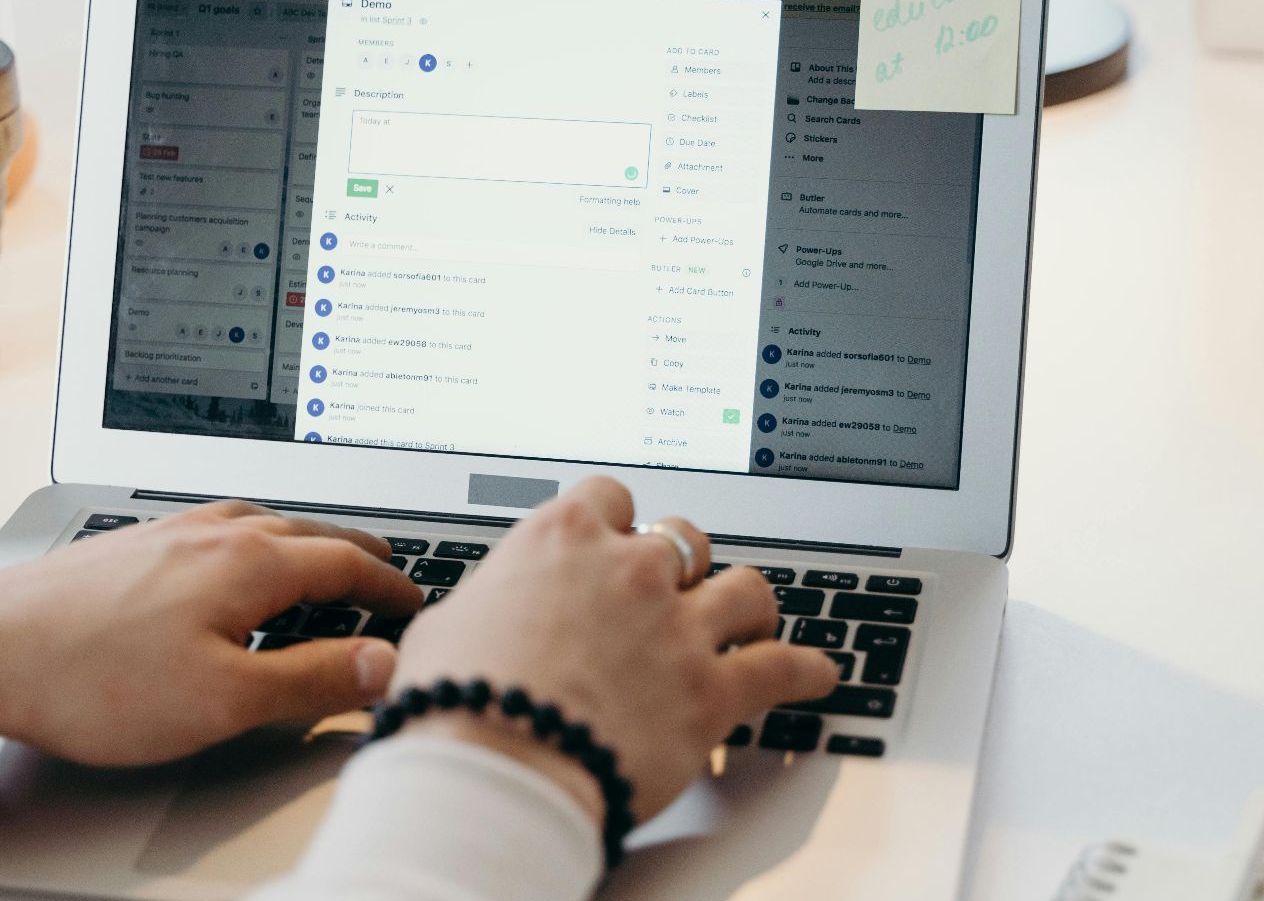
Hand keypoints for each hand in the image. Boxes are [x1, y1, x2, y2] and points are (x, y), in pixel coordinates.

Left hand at [0, 501, 420, 765]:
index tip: (417, 604)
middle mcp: (215, 532)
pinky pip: (218, 526)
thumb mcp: (224, 701)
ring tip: (322, 558)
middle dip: (357, 553)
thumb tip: (386, 663)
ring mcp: (168, 531)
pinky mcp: (130, 542)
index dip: (391, 587)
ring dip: (307, 540)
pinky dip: (256, 539)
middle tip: (389, 570)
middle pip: (310, 531)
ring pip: (262, 522)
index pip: (347, 565)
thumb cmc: (94, 680)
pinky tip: (234, 556)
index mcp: (250, 563)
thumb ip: (313, 680)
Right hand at [390, 477, 840, 823]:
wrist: (495, 767)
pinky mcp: (713, 691)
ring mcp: (679, 626)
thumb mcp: (447, 626)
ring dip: (746, 606)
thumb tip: (480, 614)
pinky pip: (783, 668)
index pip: (610, 496)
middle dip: (681, 564)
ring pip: (746, 589)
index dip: (615, 521)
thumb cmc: (458, 699)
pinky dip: (805, 671)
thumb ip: (486, 602)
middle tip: (672, 591)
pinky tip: (816, 673)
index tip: (615, 539)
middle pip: (683, 537)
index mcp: (563, 538)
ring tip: (746, 621)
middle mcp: (630, 569)